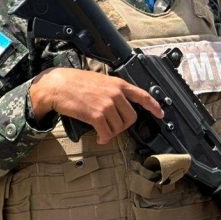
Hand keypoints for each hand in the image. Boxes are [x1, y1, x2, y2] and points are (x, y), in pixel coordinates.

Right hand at [29, 68, 161, 143]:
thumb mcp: (102, 80)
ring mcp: (107, 105)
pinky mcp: (96, 115)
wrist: (59, 85)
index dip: (154, 106)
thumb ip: (114, 90)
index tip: (161, 114)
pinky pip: (107, 133)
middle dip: (123, 126)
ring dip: (111, 133)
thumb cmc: (77, 82)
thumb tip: (121, 105)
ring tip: (103, 132)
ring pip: (119, 127)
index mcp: (119, 84)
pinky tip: (99, 137)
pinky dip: (104, 138)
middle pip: (131, 117)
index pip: (142, 95)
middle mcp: (116, 94)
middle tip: (113, 127)